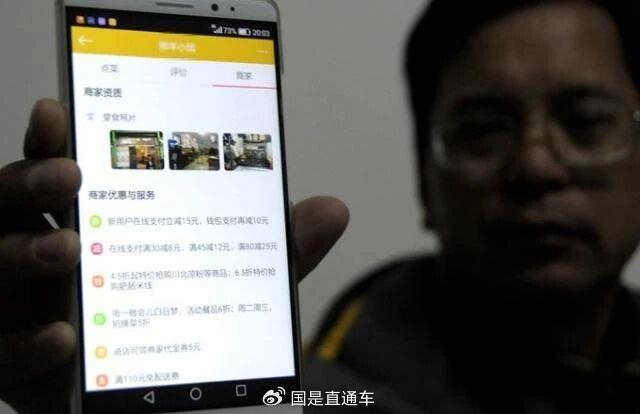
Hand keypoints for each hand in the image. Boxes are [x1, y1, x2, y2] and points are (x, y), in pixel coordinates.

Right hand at [0, 99, 348, 412]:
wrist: (169, 400)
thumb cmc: (190, 327)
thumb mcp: (240, 283)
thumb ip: (278, 251)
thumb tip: (334, 210)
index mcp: (91, 221)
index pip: (58, 170)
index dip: (52, 140)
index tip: (60, 110)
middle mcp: (48, 257)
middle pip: (10, 206)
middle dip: (31, 182)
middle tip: (70, 176)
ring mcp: (26, 310)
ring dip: (24, 254)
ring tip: (66, 248)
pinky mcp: (23, 367)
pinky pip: (6, 356)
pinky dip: (29, 344)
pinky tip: (65, 337)